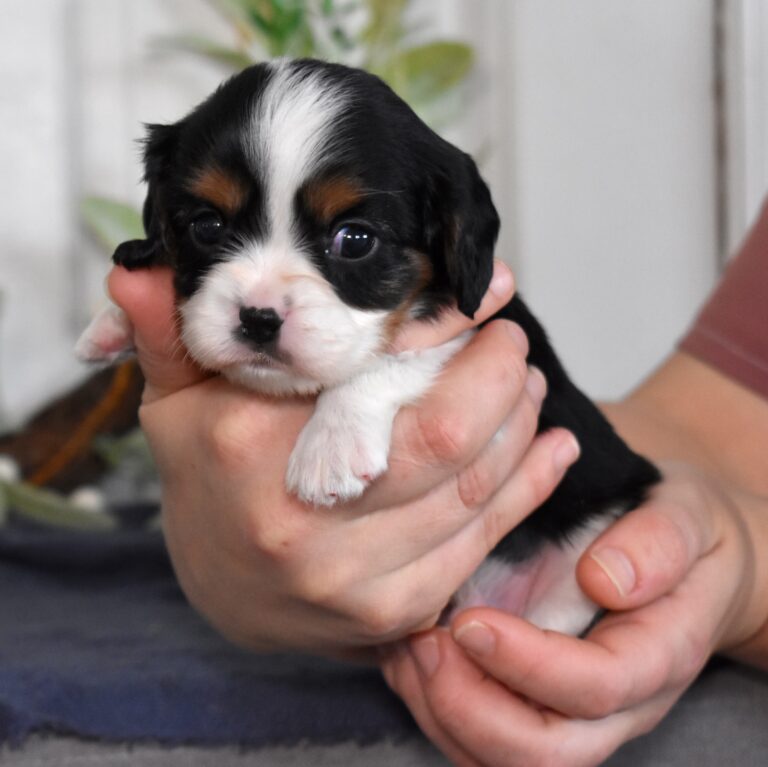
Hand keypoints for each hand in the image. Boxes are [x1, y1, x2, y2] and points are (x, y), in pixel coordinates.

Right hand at [108, 261, 580, 657]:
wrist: (223, 589)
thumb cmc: (210, 481)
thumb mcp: (176, 402)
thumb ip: (168, 333)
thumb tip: (134, 271)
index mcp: (250, 450)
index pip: (377, 375)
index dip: (449, 330)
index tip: (490, 298)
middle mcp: (307, 522)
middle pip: (449, 436)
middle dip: (502, 377)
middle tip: (512, 342)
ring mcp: (356, 581)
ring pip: (478, 488)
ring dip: (521, 426)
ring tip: (528, 385)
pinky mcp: (396, 615)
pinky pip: (483, 541)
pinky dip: (529, 488)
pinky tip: (549, 448)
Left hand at [380, 463, 767, 765]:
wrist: (689, 564)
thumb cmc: (683, 535)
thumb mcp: (685, 517)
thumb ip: (657, 544)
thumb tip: (605, 579)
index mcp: (656, 656)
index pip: (593, 688)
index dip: (526, 664)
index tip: (469, 621)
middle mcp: (617, 704)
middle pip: (542, 752)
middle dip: (470, 705)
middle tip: (424, 640)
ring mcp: (575, 713)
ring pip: (503, 759)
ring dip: (442, 713)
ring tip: (407, 646)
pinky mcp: (539, 703)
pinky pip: (482, 741)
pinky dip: (435, 709)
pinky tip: (409, 657)